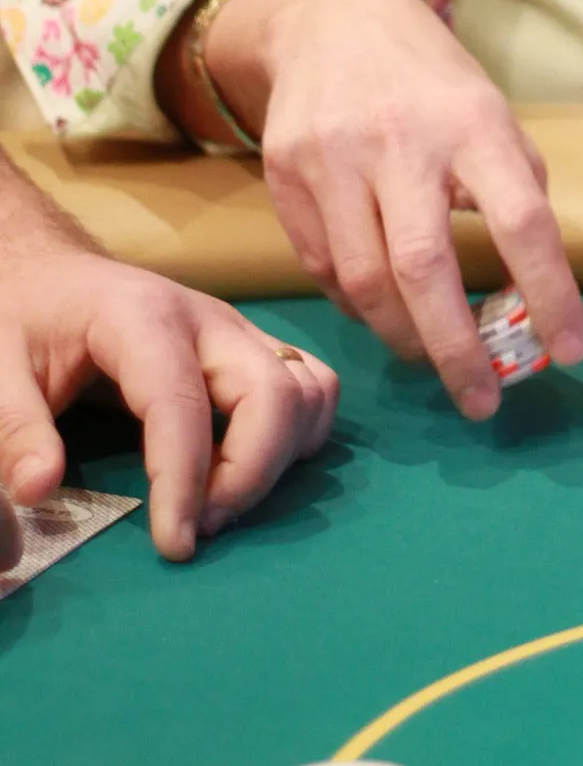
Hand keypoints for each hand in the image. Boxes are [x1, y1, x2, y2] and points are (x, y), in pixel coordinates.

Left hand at [0, 245, 337, 561]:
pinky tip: (247, 467)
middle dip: (249, 475)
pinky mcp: (253, 347)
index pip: (183, 404)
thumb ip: (15, 428)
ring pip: (308, 390)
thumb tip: (38, 490)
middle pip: (273, 394)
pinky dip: (299, 434)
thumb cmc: (26, 319)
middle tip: (198, 527)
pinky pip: (313, 385)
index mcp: (142, 318)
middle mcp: (208, 319)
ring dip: (279, 457)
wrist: (54, 276)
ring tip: (219, 501)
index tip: (175, 546)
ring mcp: (239, 331)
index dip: (184, 481)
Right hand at [206, 0, 582, 416]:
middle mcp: (400, 140)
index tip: (565, 351)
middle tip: (482, 399)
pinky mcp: (285, 174)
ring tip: (433, 356)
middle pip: (425, 268)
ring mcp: (335, 157)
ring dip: (404, 337)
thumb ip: (514, 187)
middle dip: (456, 349)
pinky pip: (322, 268)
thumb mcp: (491, 113)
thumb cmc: (432, 83)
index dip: (546, 293)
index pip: (519, 220)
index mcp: (473, 123)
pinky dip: (358, 304)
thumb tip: (531, 289)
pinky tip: (383, 308)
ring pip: (364, 282)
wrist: (334, 23)